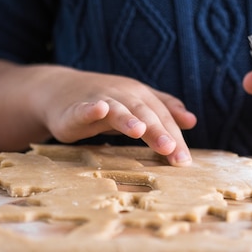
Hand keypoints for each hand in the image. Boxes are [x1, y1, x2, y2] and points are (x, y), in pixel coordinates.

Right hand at [37, 67, 196, 165]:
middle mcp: (123, 95)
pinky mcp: (75, 109)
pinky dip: (91, 108)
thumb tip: (192, 121)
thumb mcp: (136, 104)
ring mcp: (99, 99)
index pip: (163, 118)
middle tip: (171, 151)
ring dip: (128, 119)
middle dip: (159, 132)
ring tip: (139, 131)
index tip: (185, 161)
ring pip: (117, 110)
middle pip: (145, 114)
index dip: (175, 138)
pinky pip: (84, 108)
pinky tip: (99, 109)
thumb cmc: (104, 101)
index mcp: (141, 96)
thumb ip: (163, 110)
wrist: (58, 90)